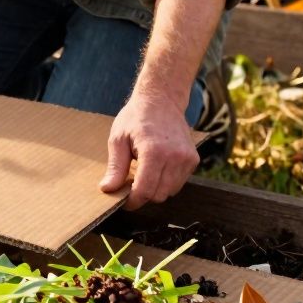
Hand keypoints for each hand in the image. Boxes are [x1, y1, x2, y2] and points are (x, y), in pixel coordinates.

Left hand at [98, 89, 199, 209]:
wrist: (162, 100)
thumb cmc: (136, 117)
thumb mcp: (118, 140)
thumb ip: (115, 167)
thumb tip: (108, 189)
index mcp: (154, 152)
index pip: (144, 191)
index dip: (132, 202)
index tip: (123, 202)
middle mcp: (175, 157)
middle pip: (158, 195)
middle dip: (143, 196)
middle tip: (130, 184)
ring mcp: (187, 159)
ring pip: (169, 192)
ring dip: (155, 189)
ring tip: (143, 173)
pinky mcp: (193, 160)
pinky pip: (178, 183)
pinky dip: (166, 182)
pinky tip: (156, 168)